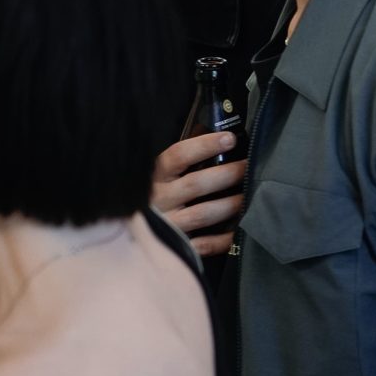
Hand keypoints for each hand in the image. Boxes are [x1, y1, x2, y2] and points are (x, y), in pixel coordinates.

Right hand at [152, 132, 246, 257]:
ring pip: (203, 213)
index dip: (204, 145)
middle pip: (196, 184)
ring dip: (230, 203)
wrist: (124, 236)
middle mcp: (158, 200)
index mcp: (152, 177)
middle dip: (227, 174)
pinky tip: (240, 228)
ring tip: (250, 195)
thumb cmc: (150, 197)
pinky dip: (224, 238)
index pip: (177, 156)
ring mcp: (167, 225)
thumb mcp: (157, 175)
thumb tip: (209, 129)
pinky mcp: (175, 247)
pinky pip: (204, 244)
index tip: (229, 138)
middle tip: (249, 166)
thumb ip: (180, 157)